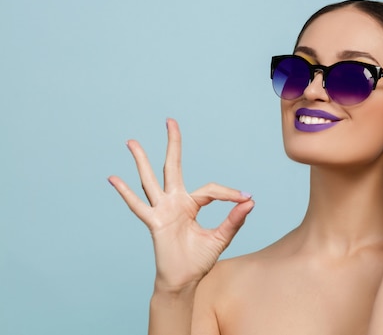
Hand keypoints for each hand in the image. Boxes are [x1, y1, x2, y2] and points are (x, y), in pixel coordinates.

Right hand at [108, 118, 253, 291]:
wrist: (184, 281)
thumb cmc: (199, 260)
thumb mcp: (220, 238)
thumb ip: (234, 221)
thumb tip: (250, 202)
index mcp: (192, 205)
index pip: (210, 190)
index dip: (228, 193)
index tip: (246, 198)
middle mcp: (175, 202)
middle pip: (172, 167)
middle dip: (173, 144)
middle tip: (170, 120)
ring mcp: (162, 211)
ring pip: (151, 180)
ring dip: (142, 161)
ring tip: (132, 142)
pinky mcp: (154, 223)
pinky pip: (139, 206)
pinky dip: (126, 193)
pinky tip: (114, 178)